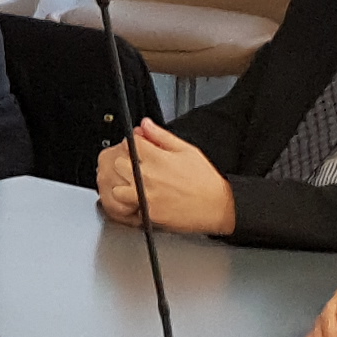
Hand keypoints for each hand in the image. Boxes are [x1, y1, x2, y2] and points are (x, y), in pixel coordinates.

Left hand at [95, 121, 235, 234]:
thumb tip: (145, 123)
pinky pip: (129, 208)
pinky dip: (132, 205)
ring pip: (117, 188)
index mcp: (158, 158)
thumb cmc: (205, 180)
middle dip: (125, 164)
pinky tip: (143, 202)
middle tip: (136, 168)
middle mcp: (149, 176)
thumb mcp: (187, 150)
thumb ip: (161, 136)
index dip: (131, 145)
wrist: (218, 207)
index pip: (129, 143)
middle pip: (118, 164)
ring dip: (124, 187)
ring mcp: (147, 196)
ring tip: (136, 188)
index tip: (137, 149)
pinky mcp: (149, 213)